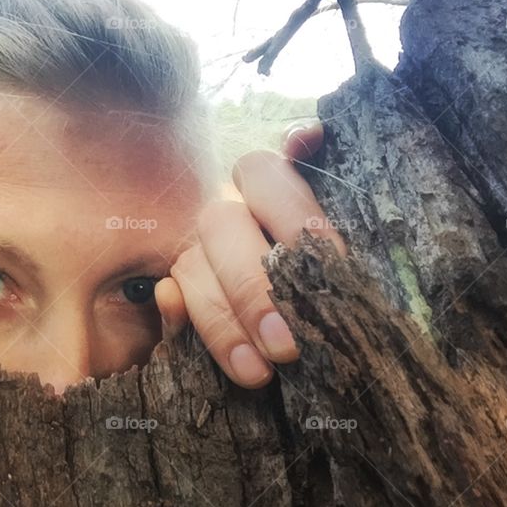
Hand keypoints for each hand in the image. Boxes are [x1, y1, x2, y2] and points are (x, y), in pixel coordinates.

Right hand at [155, 120, 346, 388]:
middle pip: (222, 228)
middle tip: (288, 344)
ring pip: (193, 271)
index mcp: (263, 180)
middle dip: (255, 288)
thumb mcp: (338, 211)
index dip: (299, 220)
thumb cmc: (326, 257)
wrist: (297, 289)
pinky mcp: (177, 287)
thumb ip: (319, 177)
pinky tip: (196, 340)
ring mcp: (195, 247)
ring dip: (223, 323)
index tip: (336, 269)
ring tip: (258, 371)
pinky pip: (167, 298)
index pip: (270, 179)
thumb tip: (307, 134)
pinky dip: (177, 317)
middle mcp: (224, 206)